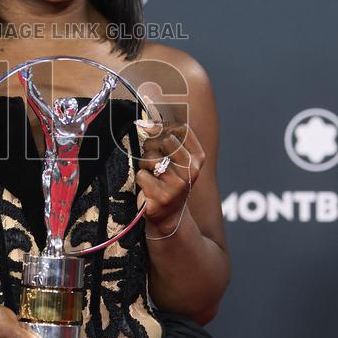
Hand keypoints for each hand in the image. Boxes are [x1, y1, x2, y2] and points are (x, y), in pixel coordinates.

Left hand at [134, 119, 204, 234]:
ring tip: (150, 174)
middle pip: (165, 141)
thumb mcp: (176, 160)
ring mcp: (177, 185)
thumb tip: (145, 122)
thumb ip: (167, 139)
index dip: (163, 124)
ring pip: (150, 158)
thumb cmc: (169, 180)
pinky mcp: (162, 196)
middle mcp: (191, 171)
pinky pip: (141, 175)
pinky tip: (147, 187)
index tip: (150, 127)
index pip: (182, 130)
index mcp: (198, 158)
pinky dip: (140, 179)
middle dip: (151, 145)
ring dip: (144, 164)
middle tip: (149, 156)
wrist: (169, 216)